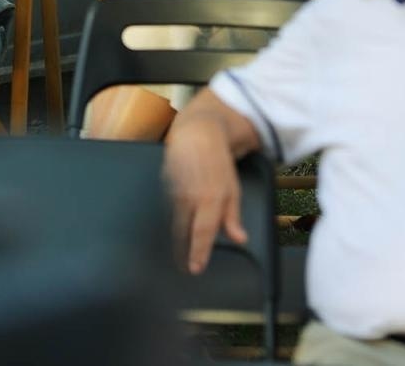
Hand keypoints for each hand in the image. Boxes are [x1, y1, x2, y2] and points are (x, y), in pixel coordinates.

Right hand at [164, 118, 246, 274]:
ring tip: (181, 251)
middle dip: (184, 251)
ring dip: (179, 237)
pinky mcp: (165, 186)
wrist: (198, 134)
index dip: (198, 253)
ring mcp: (175, 190)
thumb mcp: (233, 190)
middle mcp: (191, 196)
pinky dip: (175, 218)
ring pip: (175, 221)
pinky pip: (170, 208)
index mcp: (211, 198)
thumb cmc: (218, 164)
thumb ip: (233, 216)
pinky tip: (179, 223)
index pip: (203, 232)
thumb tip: (239, 239)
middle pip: (184, 231)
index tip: (194, 269)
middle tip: (185, 266)